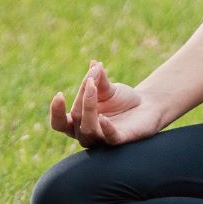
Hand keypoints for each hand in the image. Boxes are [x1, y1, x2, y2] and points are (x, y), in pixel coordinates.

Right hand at [49, 60, 164, 146]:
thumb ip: (97, 78)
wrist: (146, 107)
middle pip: (76, 118)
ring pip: (88, 130)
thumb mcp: (107, 88)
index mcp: (78, 122)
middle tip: (91, 80)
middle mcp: (87, 134)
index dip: (56, 112)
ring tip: (93, 88)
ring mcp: (102, 139)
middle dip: (82, 97)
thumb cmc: (121, 100)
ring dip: (89, 108)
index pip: (60, 122)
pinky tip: (103, 118)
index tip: (59, 94)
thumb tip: (93, 63)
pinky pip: (110, 138)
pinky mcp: (120, 140)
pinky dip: (106, 128)